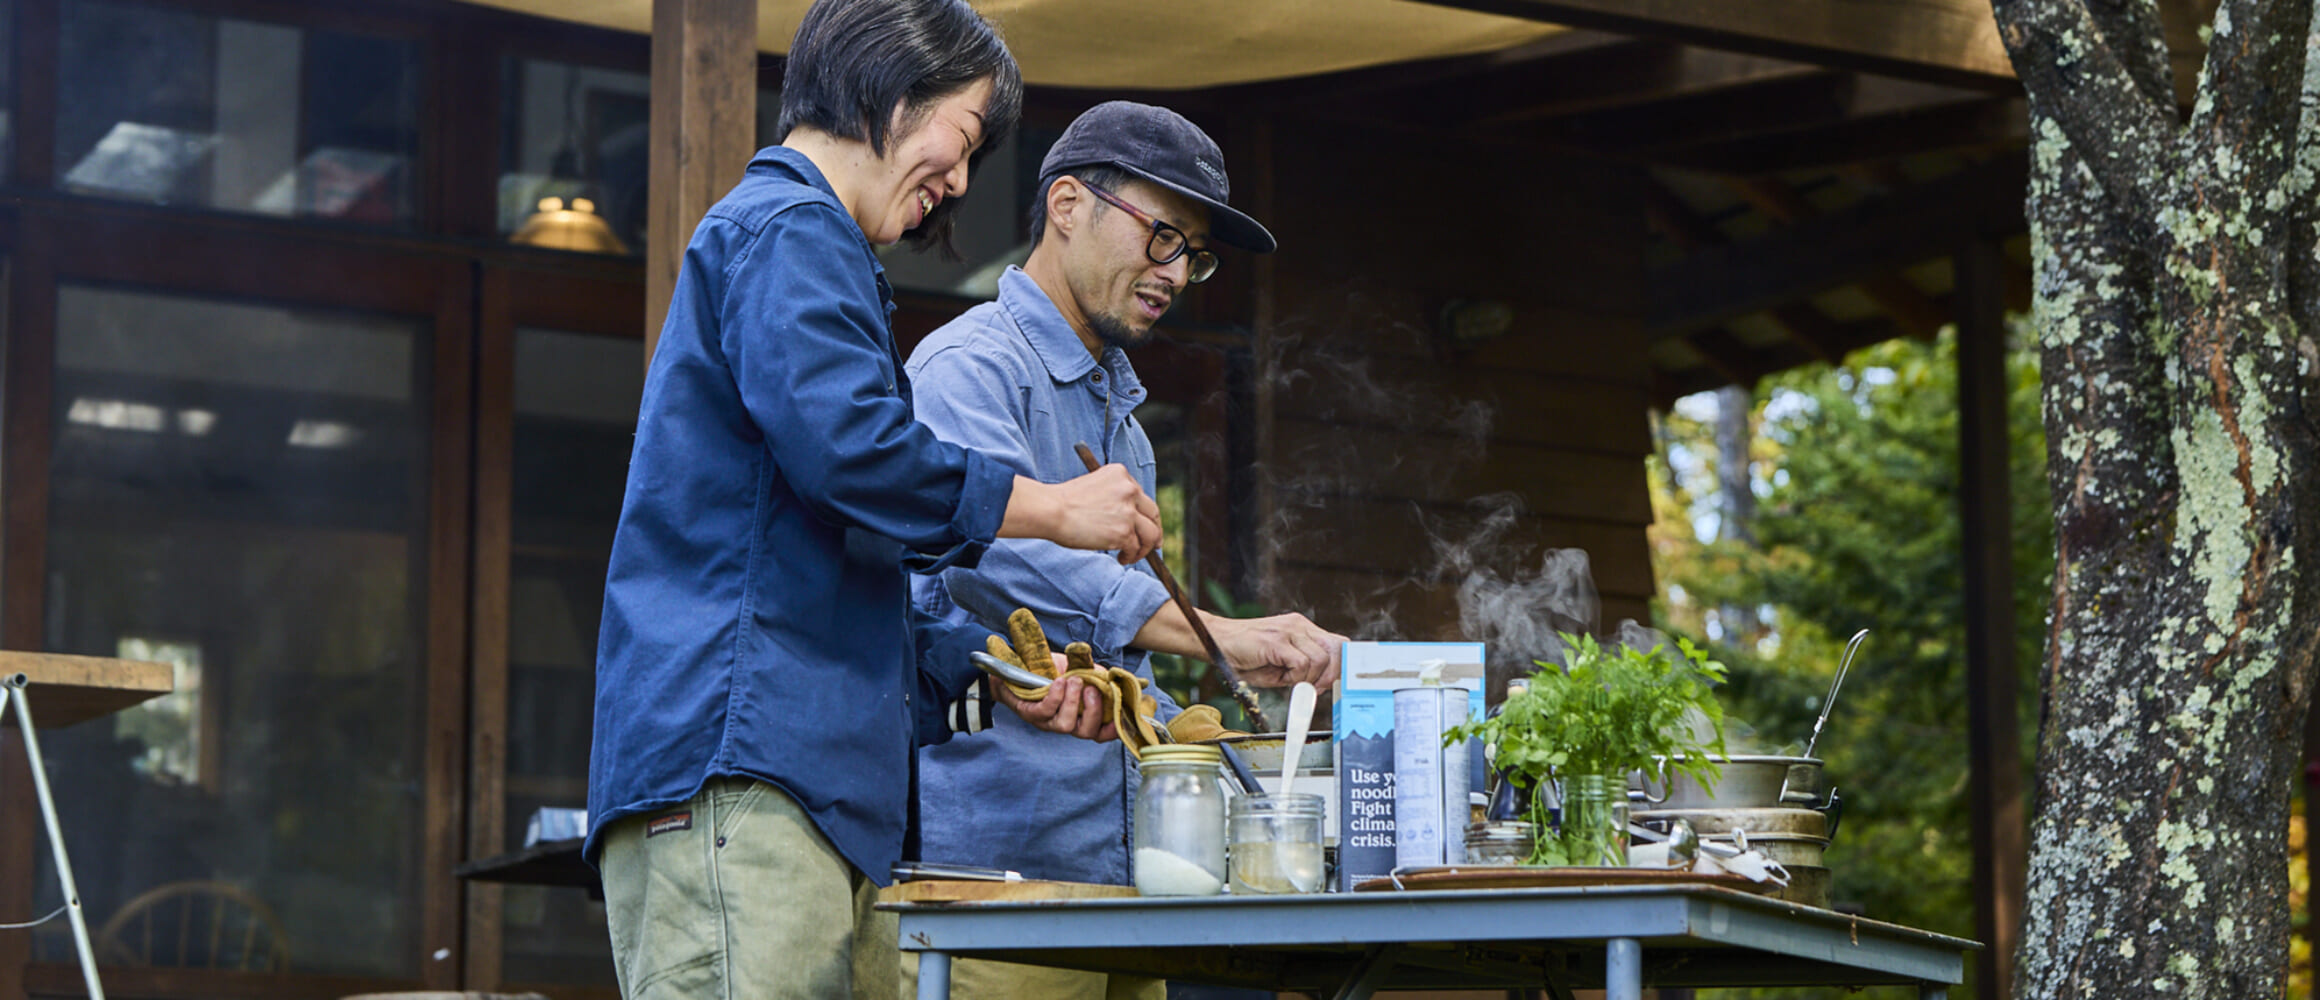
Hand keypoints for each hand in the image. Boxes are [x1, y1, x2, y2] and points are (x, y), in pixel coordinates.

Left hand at [997, 654, 1116, 741]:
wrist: (1019, 668)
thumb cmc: (1051, 671)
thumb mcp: (1079, 669)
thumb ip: (1096, 674)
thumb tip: (1112, 675)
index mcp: (1081, 716)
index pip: (1100, 732)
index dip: (1112, 729)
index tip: (1119, 715)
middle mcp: (1066, 723)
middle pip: (1087, 732)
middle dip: (1093, 710)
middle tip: (1090, 689)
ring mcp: (1047, 721)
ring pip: (1066, 725)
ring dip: (1073, 701)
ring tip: (1073, 680)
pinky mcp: (1030, 714)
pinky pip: (1046, 711)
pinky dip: (1055, 696)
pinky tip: (1059, 682)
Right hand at [1000, 468, 1161, 565]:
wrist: (1050, 510)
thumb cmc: (1063, 502)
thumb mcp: (1094, 487)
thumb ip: (1113, 496)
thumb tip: (1128, 519)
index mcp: (1120, 474)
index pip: (1142, 496)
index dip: (1146, 514)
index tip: (1146, 525)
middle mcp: (1129, 489)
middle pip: (1153, 514)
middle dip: (1154, 531)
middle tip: (1153, 545)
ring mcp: (1128, 511)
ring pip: (1150, 534)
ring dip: (1144, 548)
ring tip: (1131, 556)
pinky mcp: (1123, 532)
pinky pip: (1135, 547)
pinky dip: (1131, 556)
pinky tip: (1121, 559)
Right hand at [1208, 613, 1343, 690]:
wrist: (1214, 641)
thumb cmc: (1245, 656)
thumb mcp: (1280, 664)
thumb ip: (1304, 670)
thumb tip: (1323, 685)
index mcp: (1303, 628)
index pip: (1338, 643)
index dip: (1340, 666)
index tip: (1331, 684)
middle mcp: (1299, 625)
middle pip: (1336, 649)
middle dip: (1330, 675)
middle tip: (1314, 689)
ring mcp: (1288, 630)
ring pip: (1320, 659)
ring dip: (1306, 679)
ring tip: (1286, 680)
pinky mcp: (1276, 640)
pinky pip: (1301, 664)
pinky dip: (1294, 678)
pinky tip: (1280, 677)